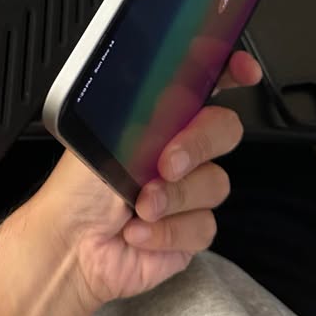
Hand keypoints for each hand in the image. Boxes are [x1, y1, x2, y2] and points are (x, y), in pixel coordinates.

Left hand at [33, 51, 261, 314]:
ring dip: (174, 197)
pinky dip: (168, 231)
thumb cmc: (77, 188)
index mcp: (159, 118)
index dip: (231, 69)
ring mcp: (188, 190)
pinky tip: (139, 231)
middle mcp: (178, 149)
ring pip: (215, 182)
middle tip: (166, 163)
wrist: (71, 246)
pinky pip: (204, 225)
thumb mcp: (109, 133)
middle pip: (223, 128)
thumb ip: (151, 106)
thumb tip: (181, 79)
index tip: (244, 70)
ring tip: (138, 205)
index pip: (205, 83)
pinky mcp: (190, 230)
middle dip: (198, 144)